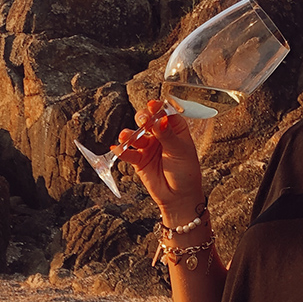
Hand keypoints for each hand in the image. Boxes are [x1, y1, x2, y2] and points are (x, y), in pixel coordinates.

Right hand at [114, 99, 204, 221]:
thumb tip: (160, 120)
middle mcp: (160, 135)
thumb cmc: (185, 172)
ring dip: (130, 134)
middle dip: (143, 119)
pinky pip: (128, 153)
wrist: (179, 196)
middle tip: (142, 121)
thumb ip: (167, 135)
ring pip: (136, 136)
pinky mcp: (139, 160)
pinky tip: (116, 148)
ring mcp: (148, 147)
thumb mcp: (179, 151)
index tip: (152, 105)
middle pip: (148, 121)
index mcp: (175, 129)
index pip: (165, 114)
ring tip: (126, 136)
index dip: (158, 108)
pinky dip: (122, 151)